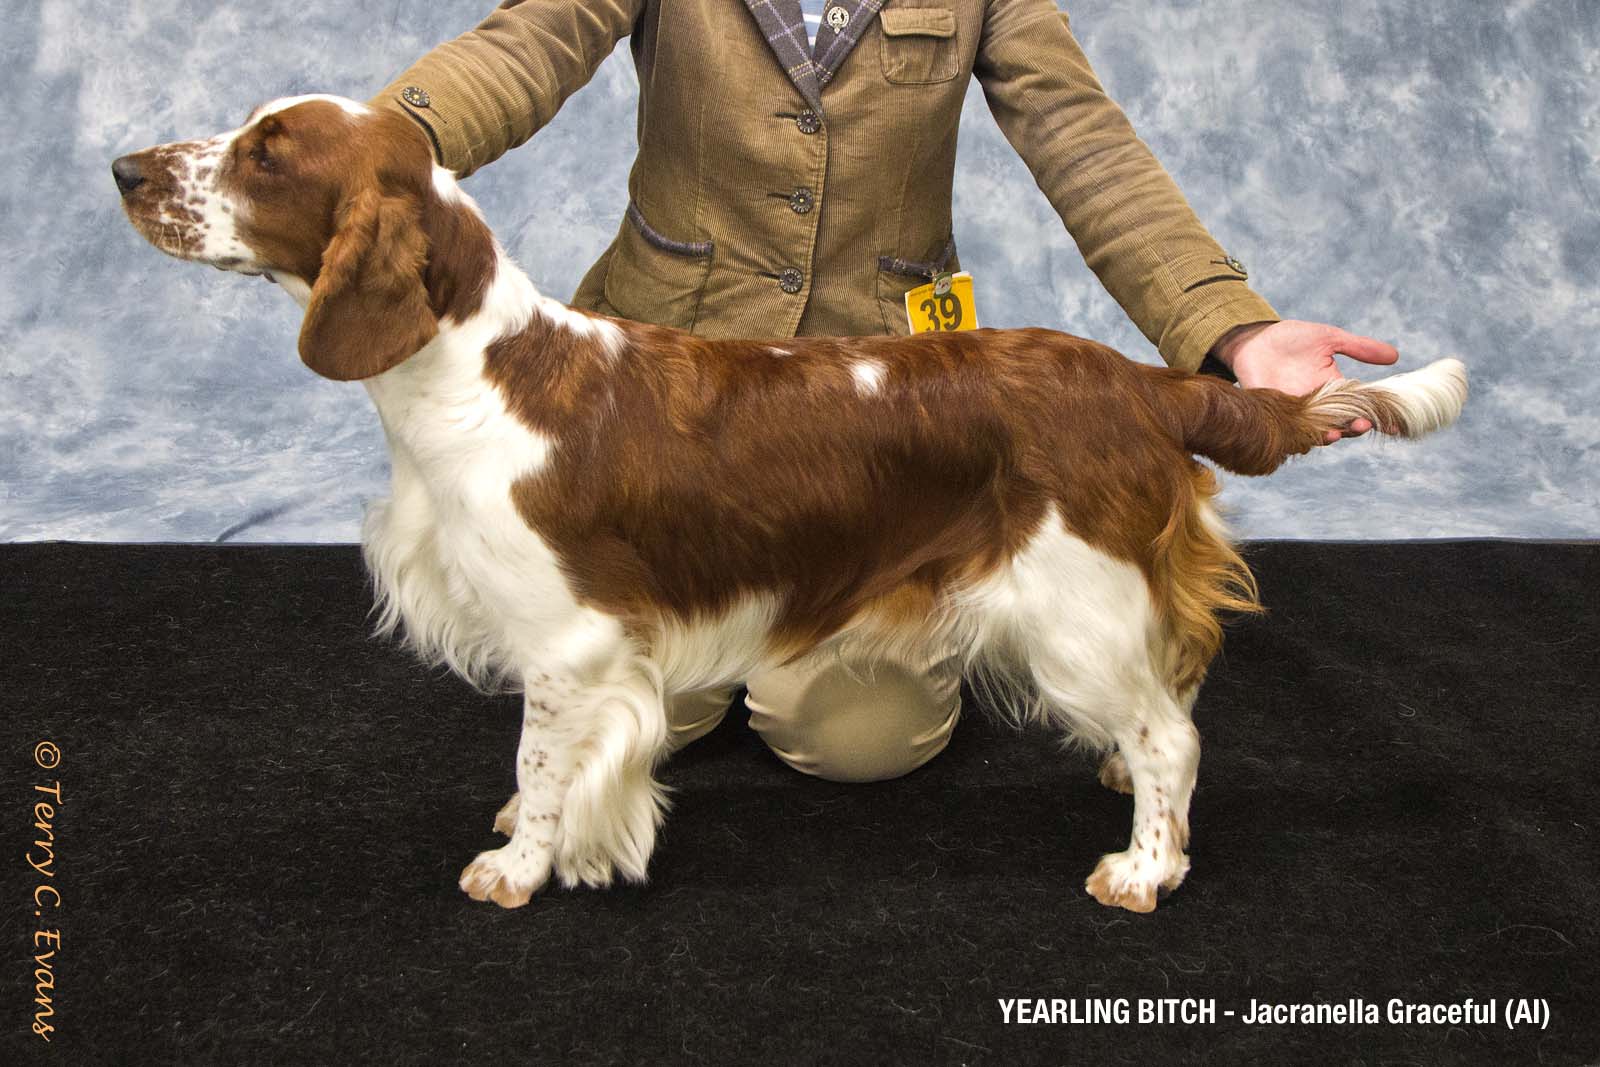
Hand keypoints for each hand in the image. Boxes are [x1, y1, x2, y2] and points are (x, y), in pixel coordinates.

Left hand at [1211, 320, 1399, 442]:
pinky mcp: (1274, 416)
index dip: (1379, 419)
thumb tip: (1395, 355)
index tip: (1397, 426)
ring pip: (1317, 434)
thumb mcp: (1330, 339)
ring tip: (1336, 432)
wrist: (1253, 340)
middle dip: (1355, 428)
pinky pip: (1288, 434)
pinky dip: (1297, 438)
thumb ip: (1359, 348)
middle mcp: (1319, 406)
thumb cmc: (1291, 338)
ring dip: (1328, 436)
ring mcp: (1297, 413)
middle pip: (1343, 426)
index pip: (1362, 408)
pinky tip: (1306, 436)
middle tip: (1364, 425)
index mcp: (1336, 390)